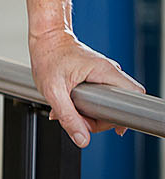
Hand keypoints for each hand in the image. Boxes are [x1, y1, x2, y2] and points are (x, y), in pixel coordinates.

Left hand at [29, 29, 145, 147]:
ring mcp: (104, 74)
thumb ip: (68, 117)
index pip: (133, 97)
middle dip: (98, 117)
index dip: (122, 115)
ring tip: (68, 106)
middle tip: (77, 116)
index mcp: (106, 72)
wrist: (45, 39)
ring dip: (88, 111)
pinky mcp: (96, 76)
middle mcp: (110, 72)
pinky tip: (69, 102)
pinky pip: (98, 97)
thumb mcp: (53, 91)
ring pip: (106, 103)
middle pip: (119, 105)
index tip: (106, 123)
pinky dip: (84, 104)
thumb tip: (82, 139)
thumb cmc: (48, 57)